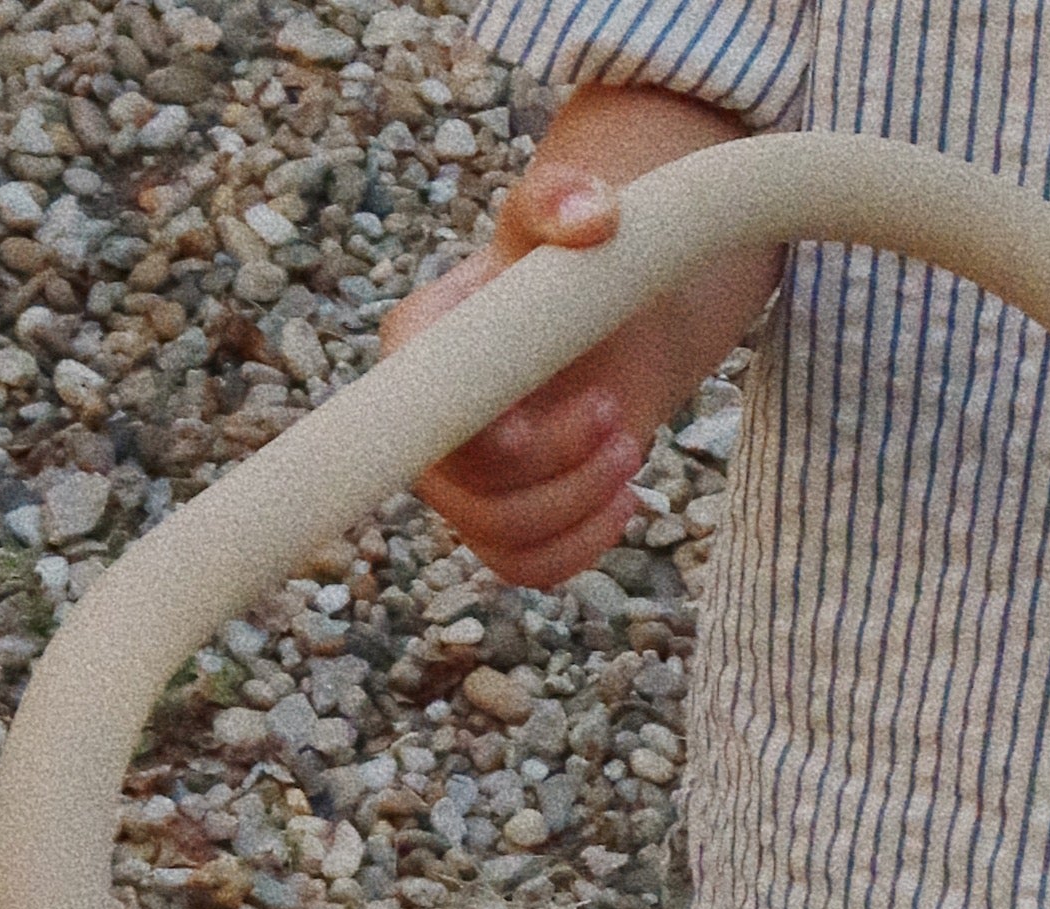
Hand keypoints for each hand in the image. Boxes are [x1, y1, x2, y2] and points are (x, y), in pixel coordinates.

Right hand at [381, 88, 771, 586]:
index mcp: (420, 347)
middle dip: (555, 467)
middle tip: (617, 416)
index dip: (476, 437)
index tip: (532, 424)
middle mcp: (426, 422)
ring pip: (498, 536)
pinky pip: (525, 567)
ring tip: (629, 449)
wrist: (608, 322)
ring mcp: (464, 479)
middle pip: (466, 490)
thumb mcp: (567, 216)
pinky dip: (580, 549)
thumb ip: (567, 199)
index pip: (421, 414)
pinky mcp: (506, 518)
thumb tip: (591, 216)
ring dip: (576, 507)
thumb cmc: (573, 268)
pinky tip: (624, 502)